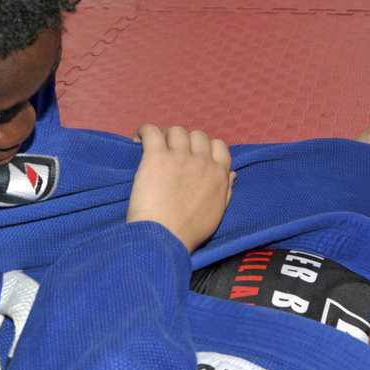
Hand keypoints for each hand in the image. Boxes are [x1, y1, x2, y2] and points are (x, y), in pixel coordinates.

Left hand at [127, 125, 234, 252]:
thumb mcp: (217, 213)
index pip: (219, 146)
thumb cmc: (189, 232)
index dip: (205, 147)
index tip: (194, 156)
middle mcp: (202, 161)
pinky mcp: (157, 157)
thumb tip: (232, 173)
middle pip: (197, 135)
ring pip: (176, 131)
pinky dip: (144, 131)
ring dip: (166, 136)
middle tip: (171, 153)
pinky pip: (151, 131)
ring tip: (153, 147)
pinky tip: (137, 139)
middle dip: (185, 141)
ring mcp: (180, 157)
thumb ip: (226, 191)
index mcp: (219, 175)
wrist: (164, 238)